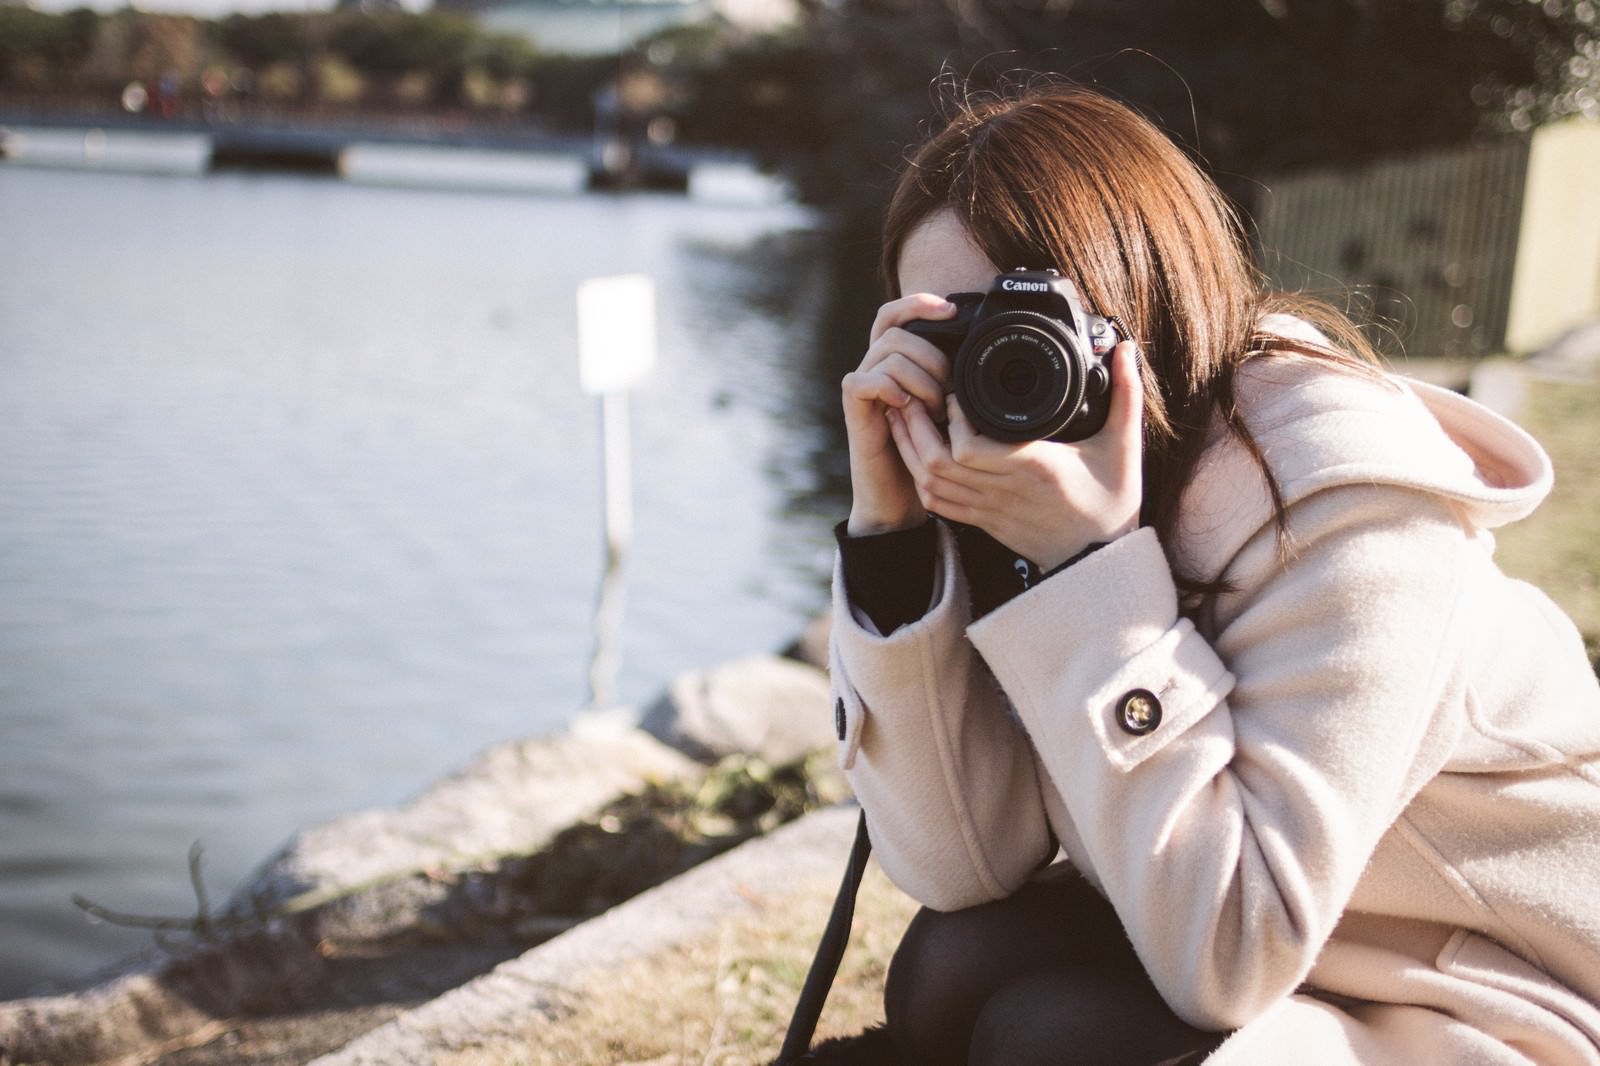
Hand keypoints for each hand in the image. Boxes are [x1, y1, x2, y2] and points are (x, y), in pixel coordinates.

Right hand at [840, 293, 957, 534]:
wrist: (900, 495)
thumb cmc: (927, 452)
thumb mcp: (948, 408)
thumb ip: (953, 378)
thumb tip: (980, 349)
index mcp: (893, 361)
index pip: (894, 313)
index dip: (918, 303)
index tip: (951, 310)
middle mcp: (873, 368)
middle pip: (896, 332)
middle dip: (931, 356)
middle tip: (949, 390)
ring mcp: (861, 388)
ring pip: (888, 354)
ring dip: (920, 379)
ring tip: (934, 409)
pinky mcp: (853, 410)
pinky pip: (866, 381)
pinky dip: (892, 389)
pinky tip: (908, 409)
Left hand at [887, 341, 1144, 568]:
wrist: (1101, 562)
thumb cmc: (1112, 503)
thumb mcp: (1124, 446)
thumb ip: (1127, 396)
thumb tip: (1126, 350)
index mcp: (1033, 467)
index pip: (969, 448)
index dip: (952, 420)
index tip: (954, 393)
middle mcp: (1004, 490)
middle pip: (937, 462)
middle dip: (917, 427)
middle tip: (912, 396)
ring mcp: (990, 510)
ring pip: (930, 483)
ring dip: (911, 450)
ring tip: (906, 417)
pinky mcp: (984, 523)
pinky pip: (938, 504)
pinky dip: (921, 479)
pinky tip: (916, 454)